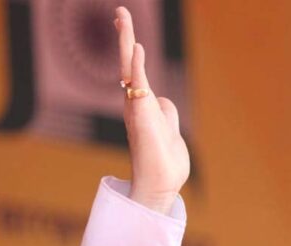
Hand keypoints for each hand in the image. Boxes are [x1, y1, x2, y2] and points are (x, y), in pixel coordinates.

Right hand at [115, 6, 189, 213]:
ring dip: (126, 41)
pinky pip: (138, 85)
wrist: (160, 183)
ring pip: (129, 68)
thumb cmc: (165, 162)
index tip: (128, 29)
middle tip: (121, 11)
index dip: (131, 49)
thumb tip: (164, 101)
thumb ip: (166, 113)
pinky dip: (136, 65)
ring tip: (123, 16)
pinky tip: (136, 47)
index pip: (135, 71)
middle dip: (124, 36)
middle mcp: (136, 103)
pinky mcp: (142, 115)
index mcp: (143, 106)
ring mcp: (137, 108)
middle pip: (128, 63)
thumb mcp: (170, 131)